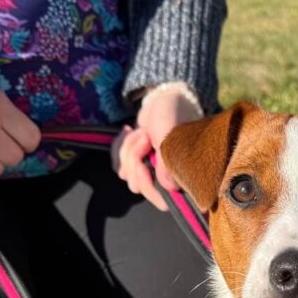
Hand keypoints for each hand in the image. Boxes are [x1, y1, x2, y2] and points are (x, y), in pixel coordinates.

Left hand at [112, 84, 203, 211]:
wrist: (164, 97)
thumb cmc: (173, 116)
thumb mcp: (170, 139)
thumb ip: (168, 166)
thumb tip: (169, 189)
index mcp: (180, 177)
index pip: (162, 201)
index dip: (146, 185)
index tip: (141, 165)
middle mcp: (165, 178)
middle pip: (137, 185)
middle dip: (134, 158)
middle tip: (145, 137)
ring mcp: (149, 170)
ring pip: (125, 173)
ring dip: (128, 148)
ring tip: (142, 132)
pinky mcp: (136, 161)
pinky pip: (117, 163)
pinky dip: (119, 145)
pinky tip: (129, 131)